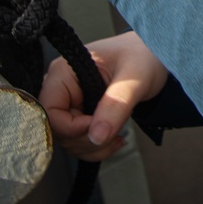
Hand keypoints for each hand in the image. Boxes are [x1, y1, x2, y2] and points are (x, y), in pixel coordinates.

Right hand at [39, 32, 168, 161]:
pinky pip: (78, 141)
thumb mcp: (134, 78)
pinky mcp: (79, 114)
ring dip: (93, 148)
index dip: (71, 127)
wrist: (153, 55)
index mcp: (63, 71)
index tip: (98, 127)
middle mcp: (60, 87)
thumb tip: (96, 137)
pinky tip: (116, 139)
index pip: (49, 111)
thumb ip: (115, 105)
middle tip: (114, 134)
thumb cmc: (142, 56)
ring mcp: (69, 102)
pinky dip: (96, 148)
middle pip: (57, 130)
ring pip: (67, 141)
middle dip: (86, 141)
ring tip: (118, 136)